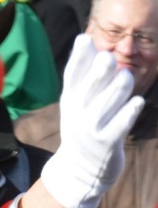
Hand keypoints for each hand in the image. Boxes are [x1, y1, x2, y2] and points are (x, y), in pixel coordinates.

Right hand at [41, 35, 143, 207]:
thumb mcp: (75, 101)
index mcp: (70, 98)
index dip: (81, 53)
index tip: (88, 40)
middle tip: (111, 63)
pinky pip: (122, 122)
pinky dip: (130, 110)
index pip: (73, 71)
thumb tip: (85, 38)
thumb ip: (81, 73)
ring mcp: (91, 128)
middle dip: (105, 67)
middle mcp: (78, 111)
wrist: (80, 169)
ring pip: (112, 96)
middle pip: (94, 80)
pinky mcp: (107, 143)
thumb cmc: (83, 127)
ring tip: (126, 80)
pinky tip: (137, 103)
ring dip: (121, 86)